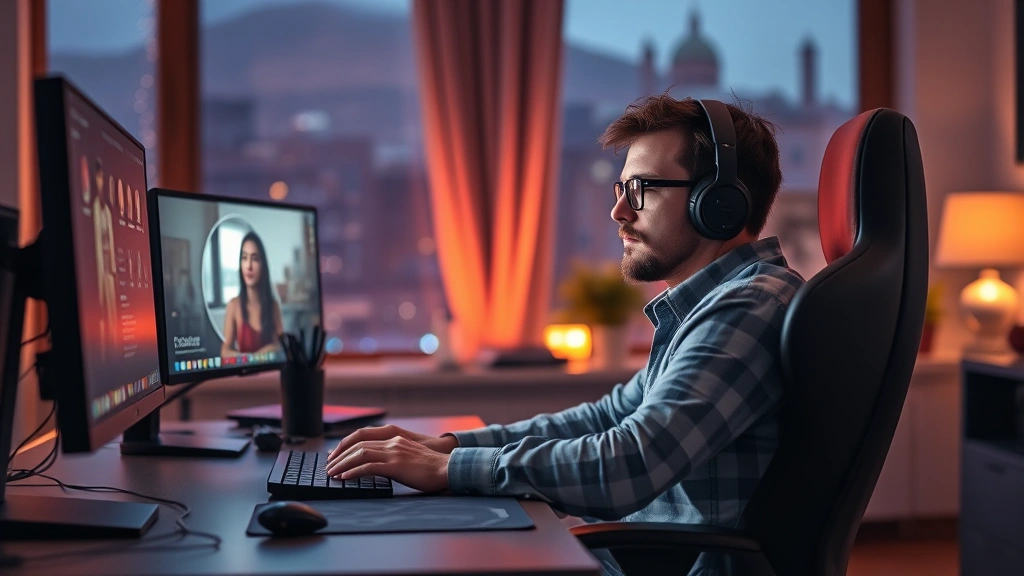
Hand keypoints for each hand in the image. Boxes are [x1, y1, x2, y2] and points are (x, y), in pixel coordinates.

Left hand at [325, 435, 450, 492]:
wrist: (448, 469)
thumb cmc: (431, 467)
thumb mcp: (410, 455)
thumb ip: (394, 455)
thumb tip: (378, 464)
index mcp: (395, 437)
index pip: (363, 436)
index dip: (346, 444)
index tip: (336, 455)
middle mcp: (392, 442)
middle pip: (358, 444)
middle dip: (339, 455)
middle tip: (329, 466)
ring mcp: (394, 452)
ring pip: (360, 454)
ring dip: (342, 464)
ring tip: (333, 473)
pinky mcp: (396, 465)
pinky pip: (368, 467)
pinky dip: (353, 472)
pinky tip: (345, 478)